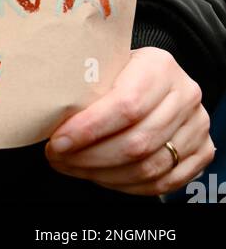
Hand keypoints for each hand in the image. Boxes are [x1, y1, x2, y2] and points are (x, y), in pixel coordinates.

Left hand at [45, 48, 213, 195]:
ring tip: (73, 168)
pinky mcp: (202, 151)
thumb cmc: (124, 69)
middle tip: (58, 158)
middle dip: (90, 158)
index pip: (125, 105)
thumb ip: (89, 83)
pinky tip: (100, 177)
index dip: (89, 129)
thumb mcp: (110, 62)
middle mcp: (185, 96)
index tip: (58, 141)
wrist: (161, 75)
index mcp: (160, 66)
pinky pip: (162, 182)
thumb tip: (46, 112)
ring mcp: (197, 126)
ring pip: (147, 167)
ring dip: (103, 175)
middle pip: (136, 142)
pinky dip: (126, 186)